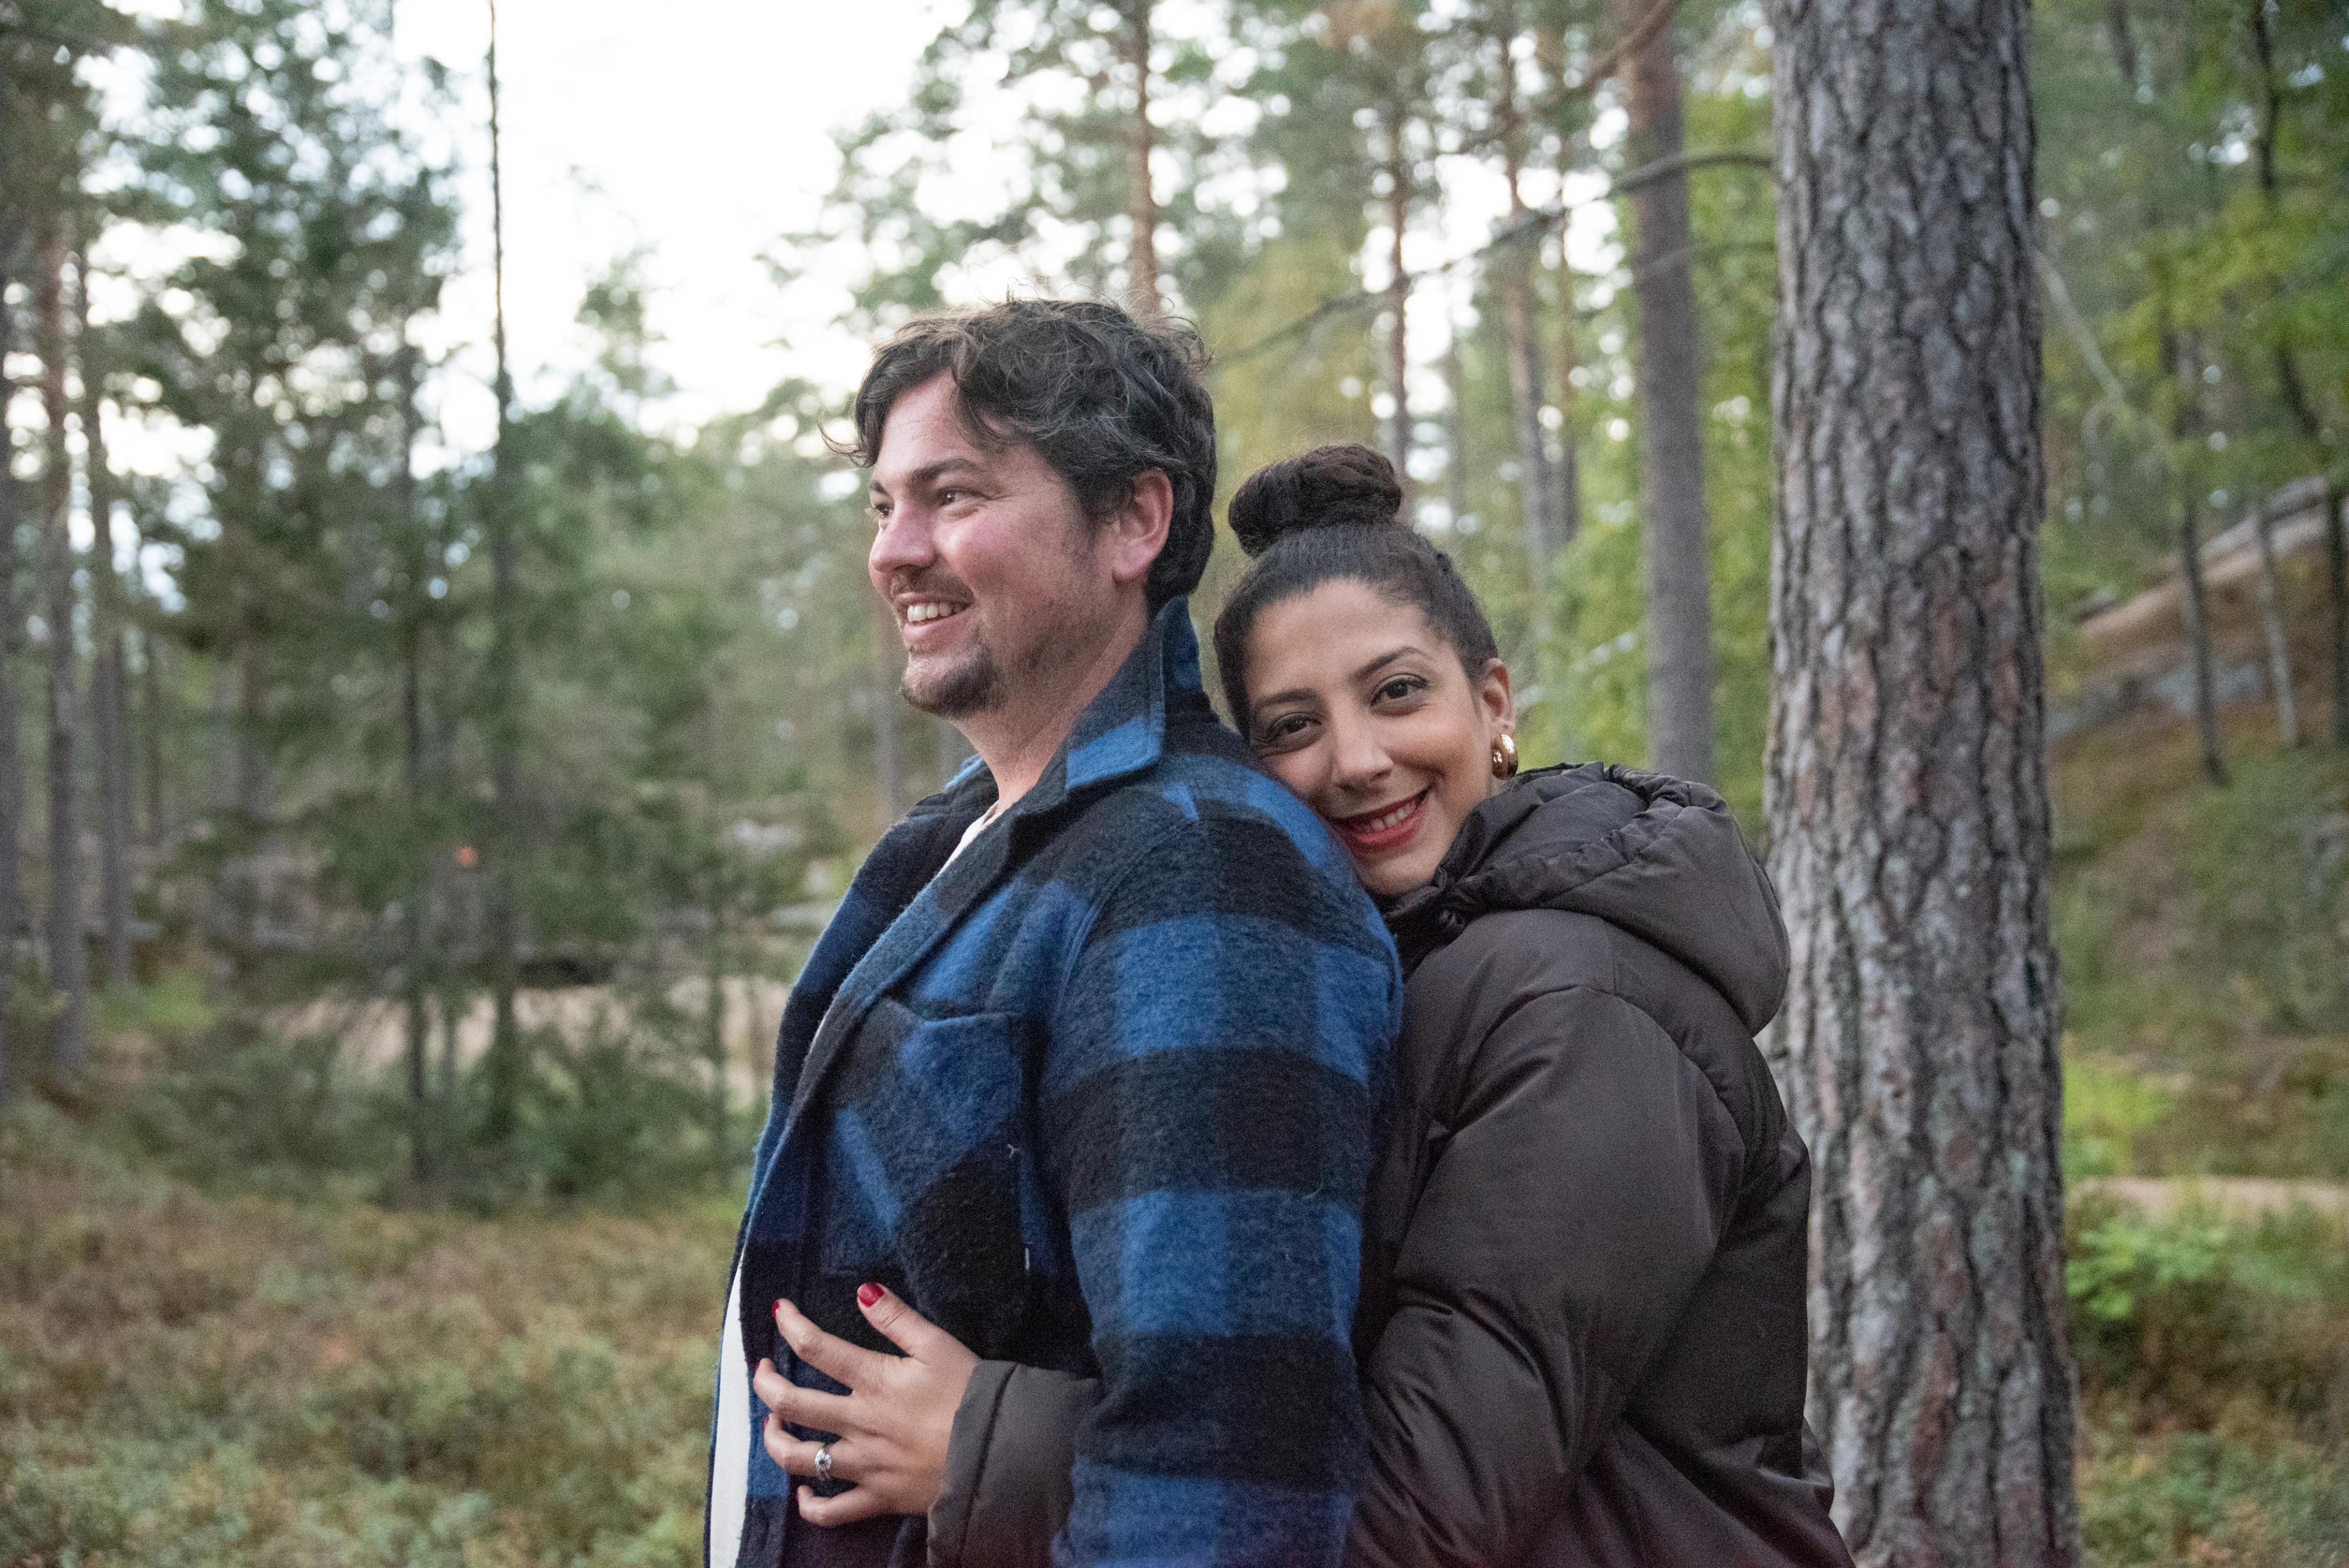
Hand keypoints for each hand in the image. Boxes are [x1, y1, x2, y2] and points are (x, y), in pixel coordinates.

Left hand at [752, 1283, 979, 1526]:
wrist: (1000, 1452)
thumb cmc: (972, 1393)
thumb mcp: (939, 1344)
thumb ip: (897, 1317)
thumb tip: (862, 1290)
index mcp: (873, 1380)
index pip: (816, 1347)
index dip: (791, 1325)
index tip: (780, 1311)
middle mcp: (859, 1423)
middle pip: (792, 1404)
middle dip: (767, 1384)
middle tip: (763, 1371)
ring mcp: (865, 1464)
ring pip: (800, 1459)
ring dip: (775, 1441)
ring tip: (772, 1426)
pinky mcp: (878, 1497)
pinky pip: (832, 1512)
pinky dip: (811, 1505)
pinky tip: (803, 1492)